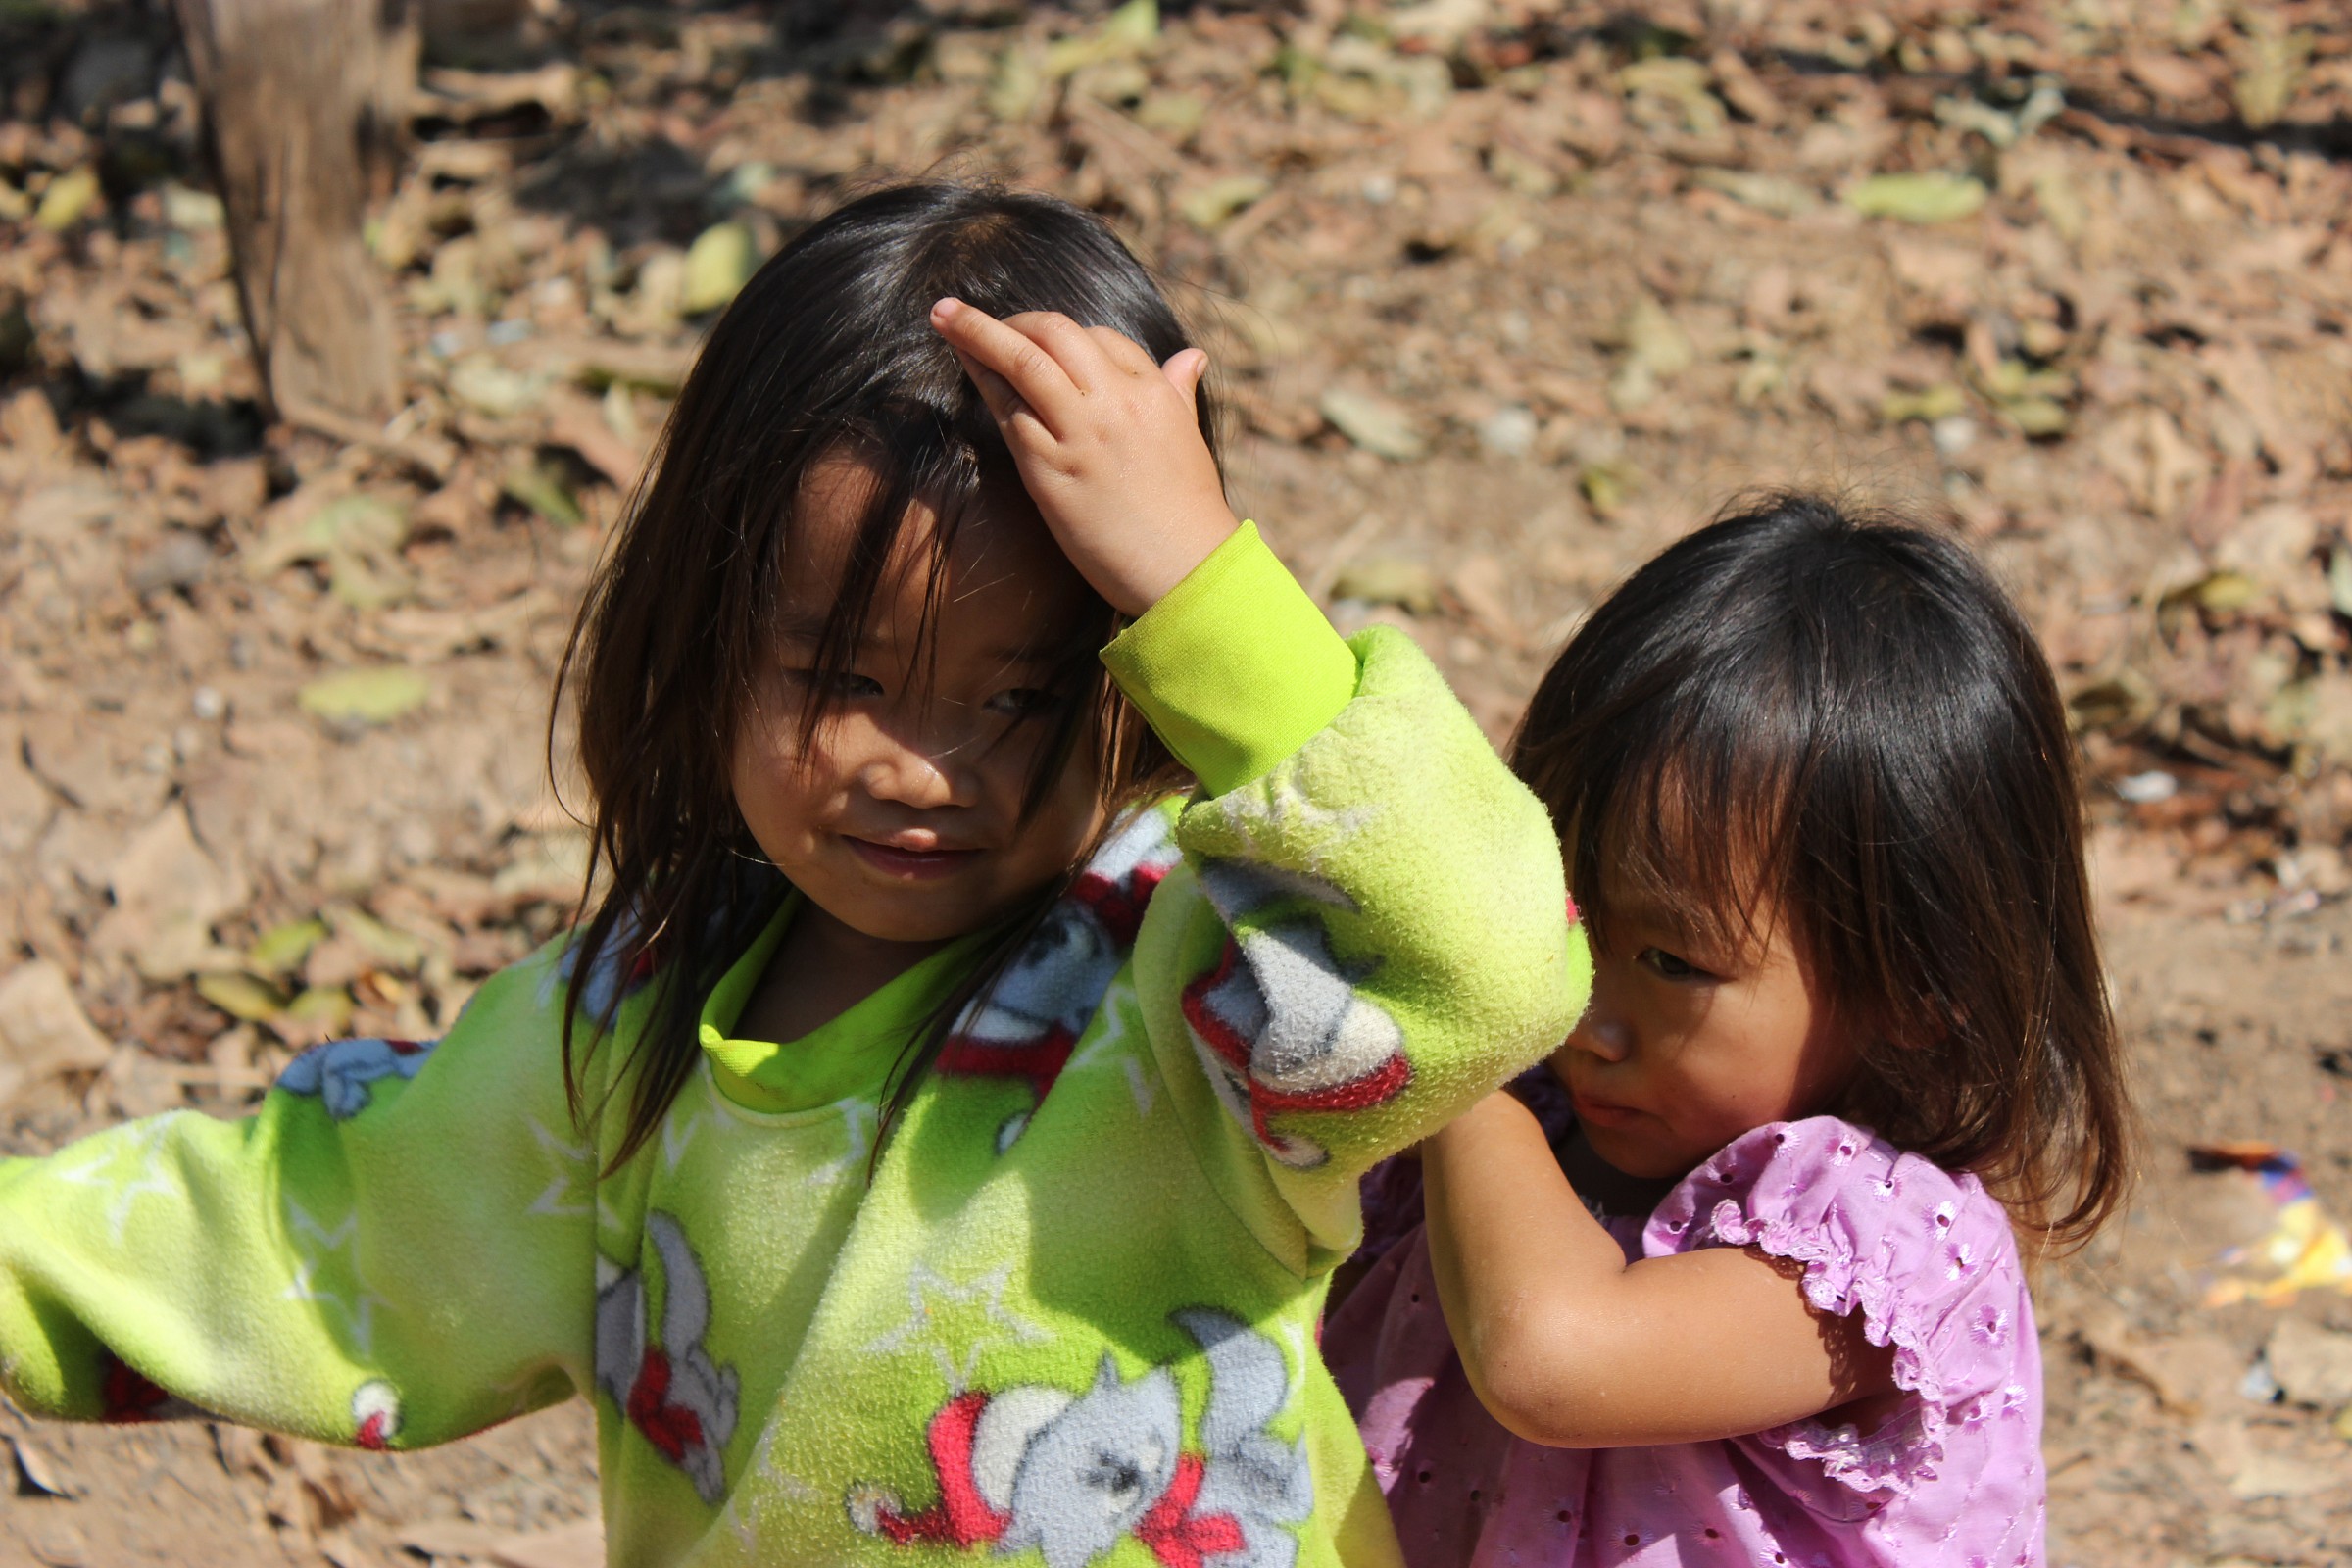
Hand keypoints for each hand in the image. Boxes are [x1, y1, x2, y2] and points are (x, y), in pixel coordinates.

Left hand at [931, 297, 1239, 617]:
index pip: (1099, 337)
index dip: (1060, 334)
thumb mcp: (1188, 437)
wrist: (1187, 568)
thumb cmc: (1189, 509)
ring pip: (1023, 363)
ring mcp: (1080, 435)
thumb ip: (1178, 391)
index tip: (1034, 339)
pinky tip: (965, 369)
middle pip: (1055, 333)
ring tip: (942, 315)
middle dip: (1010, 319)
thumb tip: (1191, 357)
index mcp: (1151, 391)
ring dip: (976, 333)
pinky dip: (983, 385)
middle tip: (972, 318)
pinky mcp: (1051, 472)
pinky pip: (1009, 415)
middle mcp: (1114, 403)